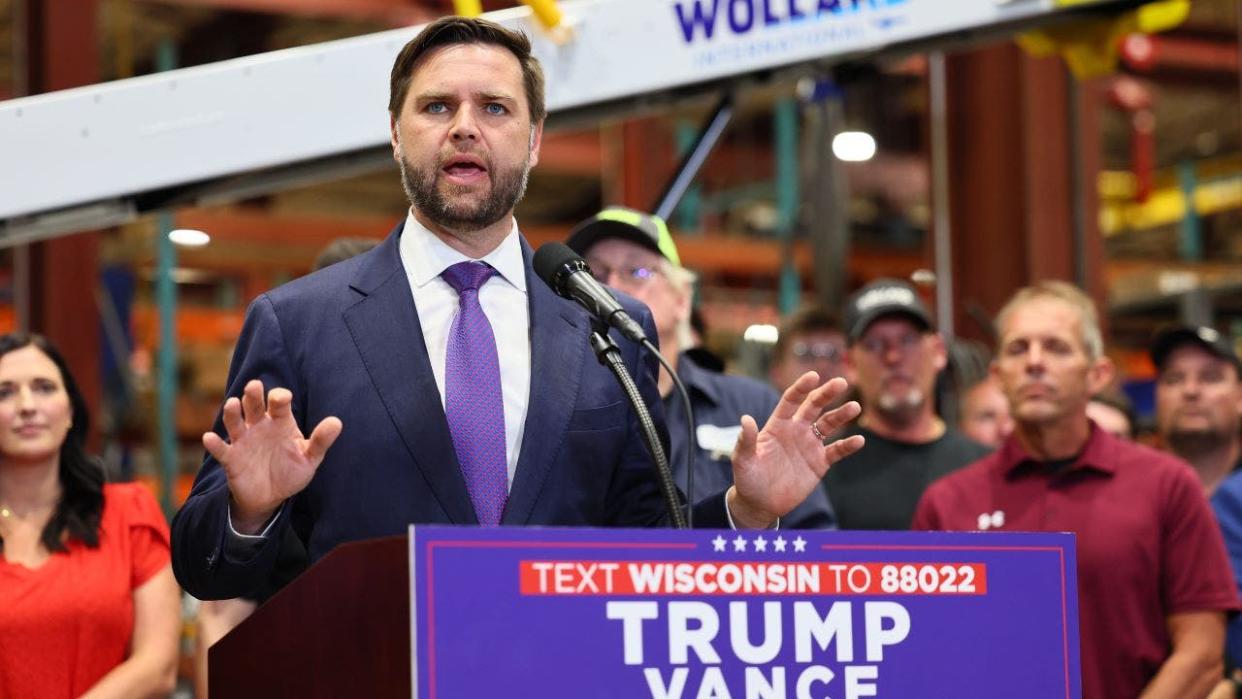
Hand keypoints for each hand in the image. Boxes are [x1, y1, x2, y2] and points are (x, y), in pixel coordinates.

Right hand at [202, 379, 342, 533]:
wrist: (271, 496)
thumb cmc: (291, 471)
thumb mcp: (309, 458)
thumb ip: (320, 441)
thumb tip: (337, 422)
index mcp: (280, 422)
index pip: (279, 404)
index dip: (279, 398)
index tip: (282, 397)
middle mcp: (260, 426)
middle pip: (254, 405)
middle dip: (253, 395)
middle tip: (253, 386)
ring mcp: (244, 440)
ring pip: (235, 422)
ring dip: (232, 413)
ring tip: (232, 404)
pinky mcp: (231, 458)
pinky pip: (221, 449)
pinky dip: (214, 444)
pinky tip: (210, 438)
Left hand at [728, 373, 863, 528]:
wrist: (761, 503)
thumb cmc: (748, 478)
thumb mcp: (744, 460)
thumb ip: (746, 440)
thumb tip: (745, 419)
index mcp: (778, 425)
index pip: (791, 401)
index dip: (801, 388)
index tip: (813, 376)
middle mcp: (796, 430)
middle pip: (814, 407)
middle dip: (827, 394)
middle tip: (842, 382)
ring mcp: (809, 445)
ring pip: (829, 425)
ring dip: (841, 415)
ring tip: (854, 407)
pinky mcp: (819, 463)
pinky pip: (836, 451)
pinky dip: (848, 446)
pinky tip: (859, 440)